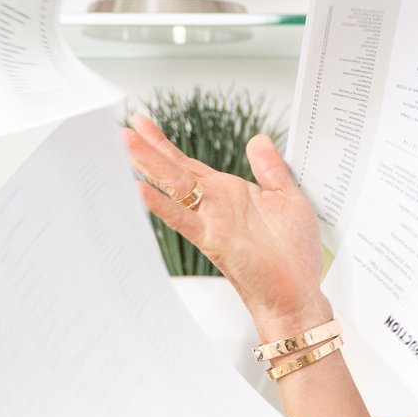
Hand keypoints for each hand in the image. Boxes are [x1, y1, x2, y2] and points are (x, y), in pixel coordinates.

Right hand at [125, 113, 327, 336]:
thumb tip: (259, 139)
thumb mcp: (287, 198)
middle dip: (147, 150)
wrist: (298, 294)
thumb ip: (271, 168)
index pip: (189, 164)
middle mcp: (216, 205)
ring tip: (124, 146)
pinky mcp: (215, 241)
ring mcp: (212, 222)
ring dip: (149, 167)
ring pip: (174, 188)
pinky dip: (162, 206)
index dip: (165, 143)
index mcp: (229, 193)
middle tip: (119, 130)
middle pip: (174, 171)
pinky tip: (141, 192)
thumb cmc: (294, 256)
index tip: (142, 122)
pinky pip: (184, 220)